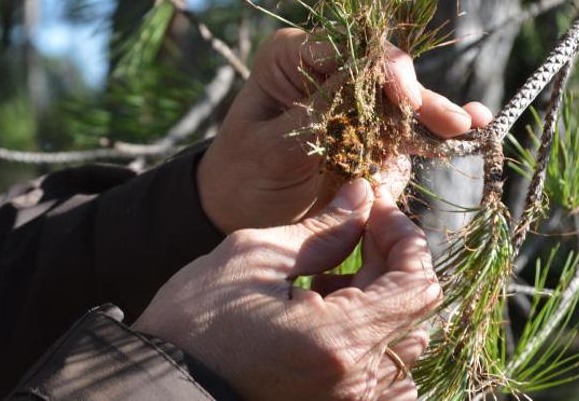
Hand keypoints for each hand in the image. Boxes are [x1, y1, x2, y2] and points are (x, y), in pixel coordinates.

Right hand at [134, 179, 439, 400]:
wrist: (162, 381)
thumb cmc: (195, 320)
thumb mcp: (254, 256)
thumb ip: (322, 229)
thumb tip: (362, 197)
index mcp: (339, 341)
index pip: (417, 283)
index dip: (402, 237)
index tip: (372, 211)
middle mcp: (356, 382)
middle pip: (412, 311)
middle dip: (387, 260)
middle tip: (350, 230)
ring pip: (399, 342)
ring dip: (378, 299)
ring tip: (330, 277)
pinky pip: (380, 374)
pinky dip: (366, 337)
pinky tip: (324, 315)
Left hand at [198, 28, 492, 232]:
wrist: (240, 212)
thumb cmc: (241, 176)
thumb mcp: (270, 147)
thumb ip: (314, 115)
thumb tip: (360, 78)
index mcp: (292, 57)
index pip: (347, 46)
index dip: (382, 66)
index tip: (403, 95)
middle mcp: (327, 71)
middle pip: (384, 72)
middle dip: (418, 97)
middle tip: (452, 121)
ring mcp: (352, 102)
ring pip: (402, 102)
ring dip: (434, 116)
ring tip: (470, 127)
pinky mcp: (368, 134)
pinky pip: (403, 133)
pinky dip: (430, 139)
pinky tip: (465, 137)